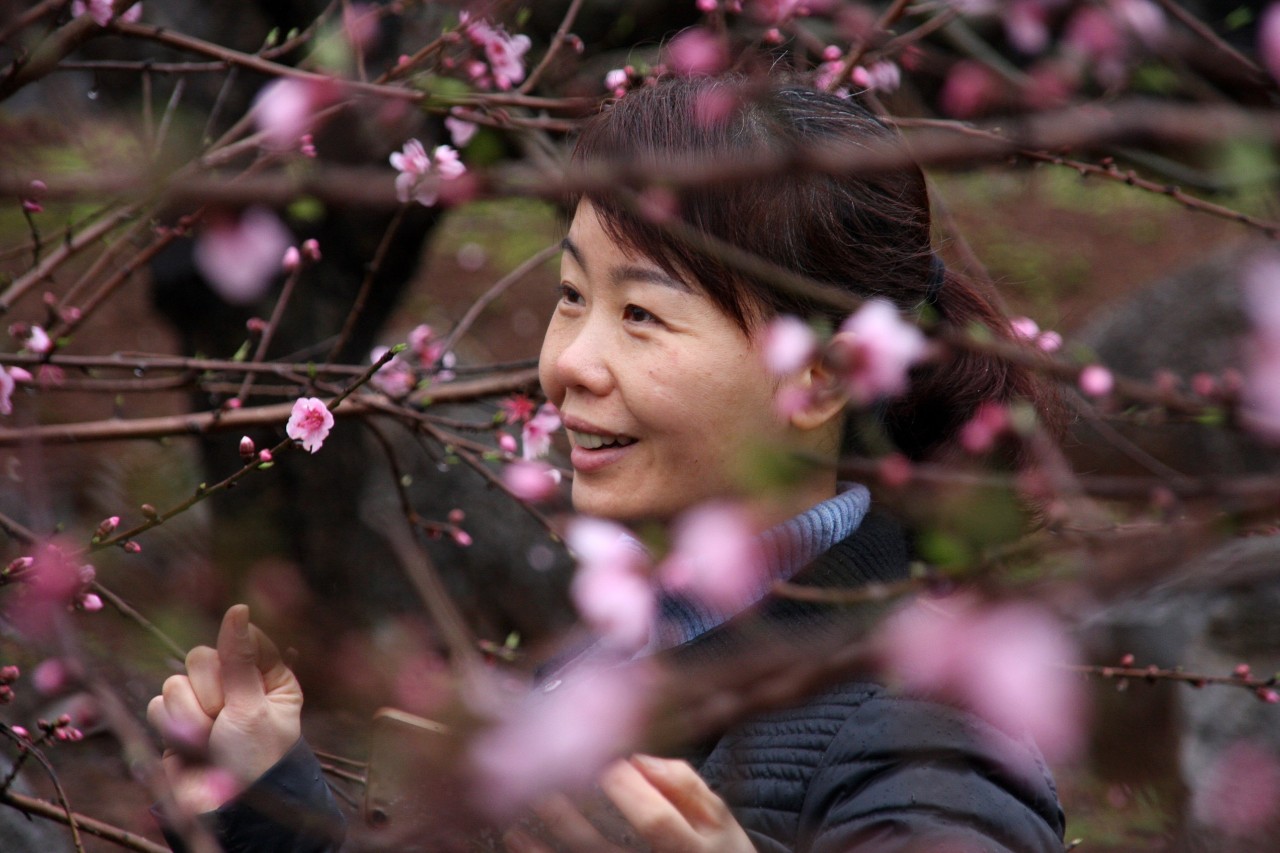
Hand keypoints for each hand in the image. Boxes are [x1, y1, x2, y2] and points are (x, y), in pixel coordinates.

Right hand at [146, 604, 302, 813]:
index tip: (243, 690)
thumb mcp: (253, 706)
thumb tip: (237, 608)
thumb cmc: (255, 759)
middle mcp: (236, 684)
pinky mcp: (177, 721)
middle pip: (201, 657)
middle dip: (210, 695)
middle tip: (225, 723)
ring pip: (175, 682)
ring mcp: (205, 702)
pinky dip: (171, 727)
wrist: (227, 809)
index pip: (240, 637)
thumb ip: (238, 658)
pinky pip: (157, 704)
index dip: (234, 660)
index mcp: (268, 675)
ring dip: (190, 716)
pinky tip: (191, 746)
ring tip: (210, 741)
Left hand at [504, 755, 754, 852]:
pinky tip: (514, 838)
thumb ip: (684, 786)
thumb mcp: (717, 817)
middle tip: (540, 773)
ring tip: (519, 802)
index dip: (628, 790)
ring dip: (543, 839)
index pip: (655, 822)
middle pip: (604, 850)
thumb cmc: (717, 850)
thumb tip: (640, 756)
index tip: (604, 756)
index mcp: (689, 851)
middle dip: (569, 813)